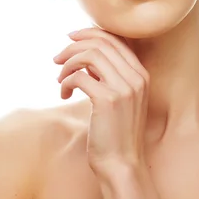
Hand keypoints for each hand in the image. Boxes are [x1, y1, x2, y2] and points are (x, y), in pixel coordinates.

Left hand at [54, 27, 149, 172]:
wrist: (121, 165)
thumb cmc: (115, 133)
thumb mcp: (117, 98)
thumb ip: (107, 74)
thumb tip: (84, 55)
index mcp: (141, 74)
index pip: (115, 38)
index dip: (90, 33)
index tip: (71, 38)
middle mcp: (136, 77)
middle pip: (101, 42)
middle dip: (73, 46)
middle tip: (57, 58)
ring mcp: (124, 88)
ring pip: (89, 54)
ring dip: (68, 63)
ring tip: (59, 78)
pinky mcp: (108, 100)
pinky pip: (79, 76)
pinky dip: (66, 82)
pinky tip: (63, 94)